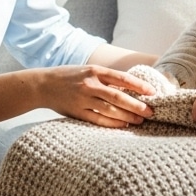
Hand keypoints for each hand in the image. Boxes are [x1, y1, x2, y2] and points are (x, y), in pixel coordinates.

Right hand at [41, 65, 155, 128]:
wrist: (43, 85)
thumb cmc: (69, 77)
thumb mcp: (87, 70)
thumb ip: (105, 78)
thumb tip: (130, 87)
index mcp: (94, 71)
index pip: (122, 78)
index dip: (139, 86)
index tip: (152, 92)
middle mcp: (90, 84)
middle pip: (118, 97)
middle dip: (137, 105)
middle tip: (151, 112)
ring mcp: (83, 99)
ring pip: (110, 110)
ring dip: (128, 116)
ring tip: (140, 120)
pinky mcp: (77, 112)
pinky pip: (98, 120)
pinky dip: (112, 123)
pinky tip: (123, 125)